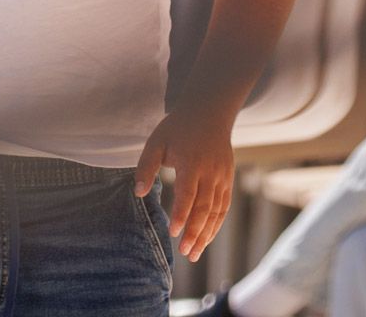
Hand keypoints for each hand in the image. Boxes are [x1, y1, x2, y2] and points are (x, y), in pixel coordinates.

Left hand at [133, 102, 236, 261]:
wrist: (209, 113)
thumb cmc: (177, 128)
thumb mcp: (155, 142)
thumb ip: (146, 167)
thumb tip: (138, 193)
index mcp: (191, 163)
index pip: (187, 195)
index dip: (181, 215)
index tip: (173, 233)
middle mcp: (210, 173)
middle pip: (204, 208)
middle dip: (195, 232)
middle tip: (186, 253)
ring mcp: (222, 177)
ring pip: (216, 211)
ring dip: (207, 234)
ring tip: (195, 253)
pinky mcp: (228, 179)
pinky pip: (224, 206)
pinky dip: (216, 223)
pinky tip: (207, 236)